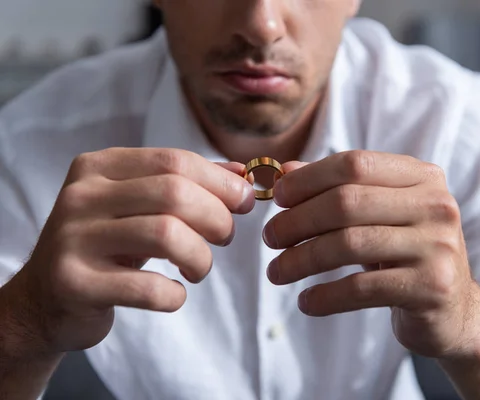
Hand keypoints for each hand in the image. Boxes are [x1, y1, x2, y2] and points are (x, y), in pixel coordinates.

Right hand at [13, 148, 254, 354]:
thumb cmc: (107, 246)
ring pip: (166, 235)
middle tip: (225, 238)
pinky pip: (148, 288)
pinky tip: (174, 295)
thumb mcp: (140, 207)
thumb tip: (242, 174)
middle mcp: (82, 196)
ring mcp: (73, 239)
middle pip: (174, 193)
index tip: (244, 201)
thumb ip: (188, 185)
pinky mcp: (74, 283)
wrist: (45, 298)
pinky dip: (175, 295)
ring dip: (201, 257)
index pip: (174, 161)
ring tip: (199, 268)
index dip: (220, 181)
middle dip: (216, 217)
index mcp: (99, 168)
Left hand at [263, 150, 478, 358]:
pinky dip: (325, 296)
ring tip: (276, 272)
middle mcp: (436, 205)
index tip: (278, 198)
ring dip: (301, 260)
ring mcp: (437, 246)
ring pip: (349, 244)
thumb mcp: (377, 216)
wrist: (454, 311)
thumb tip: (284, 171)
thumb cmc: (405, 255)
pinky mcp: (431, 288)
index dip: (308, 179)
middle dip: (298, 220)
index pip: (354, 164)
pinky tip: (306, 301)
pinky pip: (361, 288)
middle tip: (270, 238)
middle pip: (347, 202)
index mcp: (422, 177)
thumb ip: (337, 189)